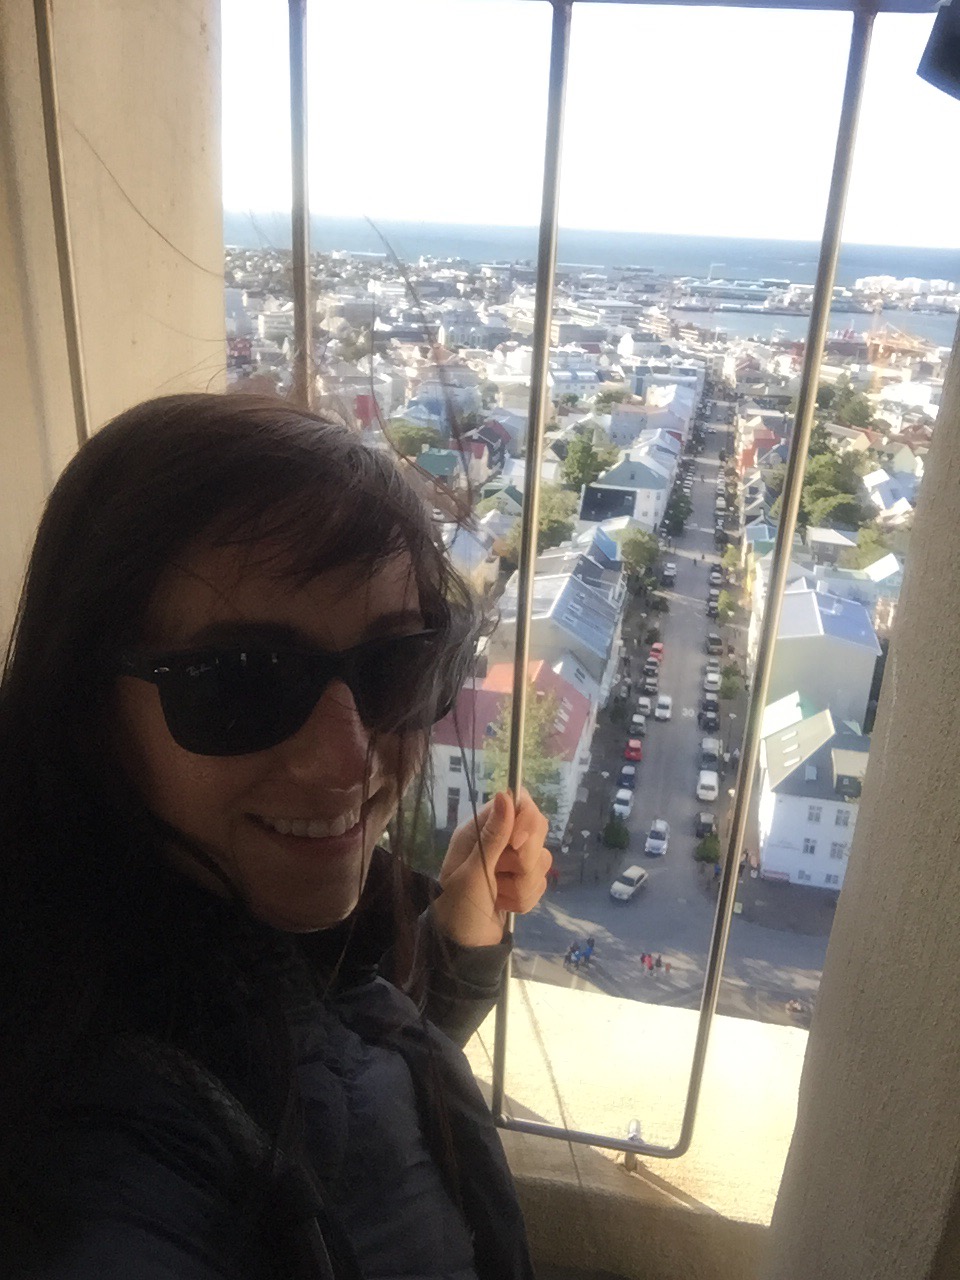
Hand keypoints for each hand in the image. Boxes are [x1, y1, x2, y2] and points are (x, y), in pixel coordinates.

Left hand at [432, 789, 551, 947]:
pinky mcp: (523, 881)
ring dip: (520, 886)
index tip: (518, 843)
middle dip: (523, 862)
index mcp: (481, 828)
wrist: (462, 945)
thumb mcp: (472, 871)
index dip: (527, 820)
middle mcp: (500, 839)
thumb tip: (505, 795)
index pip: (520, 803)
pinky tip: (503, 905)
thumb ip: (493, 836)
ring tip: (497, 895)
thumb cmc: (457, 904)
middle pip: (537, 831)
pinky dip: (523, 899)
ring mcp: (513, 861)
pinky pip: (541, 883)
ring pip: (541, 861)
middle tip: (499, 877)